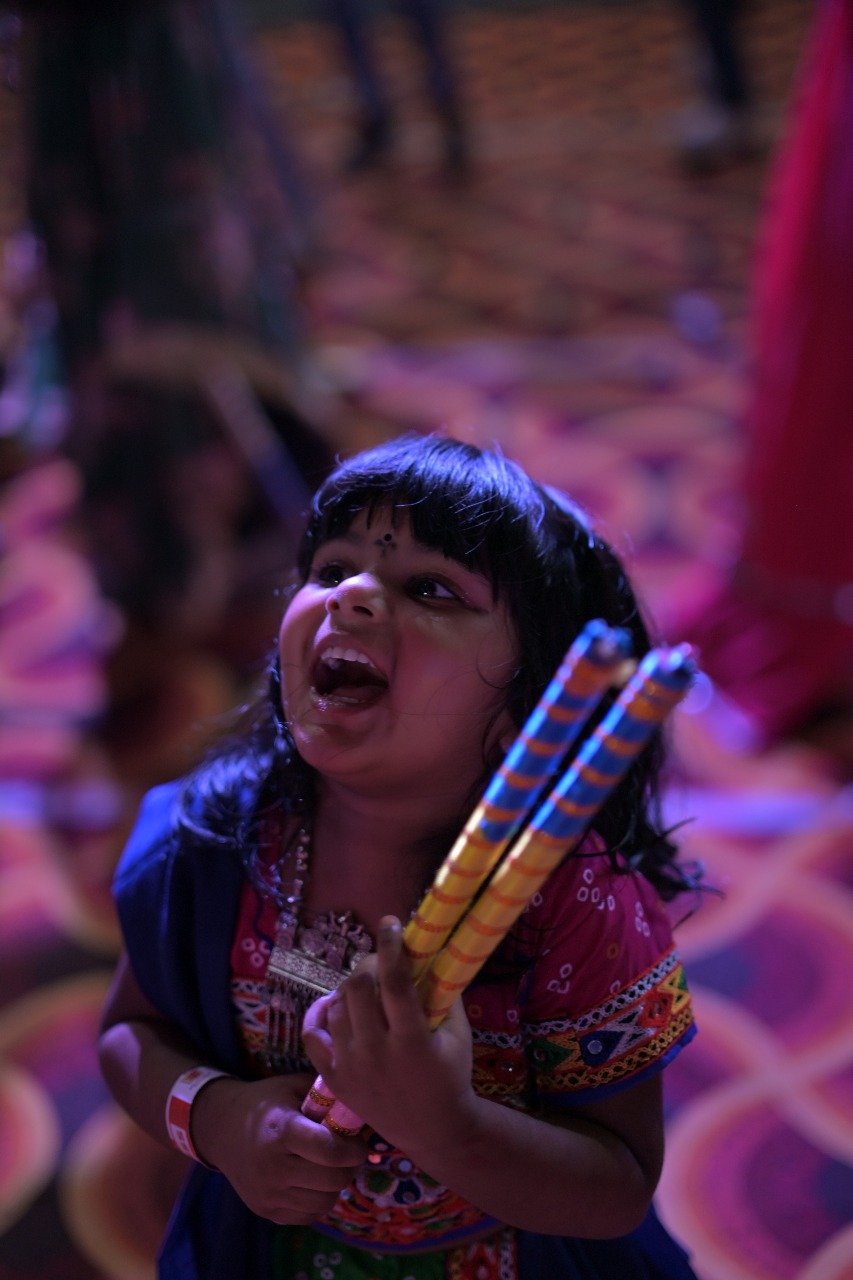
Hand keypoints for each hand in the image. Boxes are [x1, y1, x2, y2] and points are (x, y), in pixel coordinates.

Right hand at [191, 1071, 367, 1223]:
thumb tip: (364, 1107)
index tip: (359, 1142)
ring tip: (332, 1167)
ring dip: (336, 1186)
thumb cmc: (266, 1102)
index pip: (330, 1151)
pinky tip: (313, 1181)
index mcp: (282, 1131)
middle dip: (350, 1167)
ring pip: (324, 1202)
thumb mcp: (294, 1087)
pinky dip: (319, 1200)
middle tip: (350, 1154)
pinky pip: (309, 1215)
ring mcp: (269, 1194)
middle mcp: (274, 1168)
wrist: (222, 1129)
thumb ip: (327, 1096)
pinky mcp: (266, 1212)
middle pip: (332, 1180)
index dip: (354, 1149)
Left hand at [302, 916, 474, 1156]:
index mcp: (411, 1041)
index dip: (390, 946)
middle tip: (381, 961)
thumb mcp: (459, 1034)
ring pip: (336, 1006)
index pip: (394, 981)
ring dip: (350, 987)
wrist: (432, 1130)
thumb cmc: (451, 1077)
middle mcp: (376, 1052)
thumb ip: (444, 993)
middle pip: (358, 987)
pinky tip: (335, 1004)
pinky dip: (321, 1013)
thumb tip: (431, 951)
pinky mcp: (334, 1078)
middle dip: (369, 964)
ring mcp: (350, 1066)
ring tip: (367, 986)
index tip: (389, 923)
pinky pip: (313, 1035)